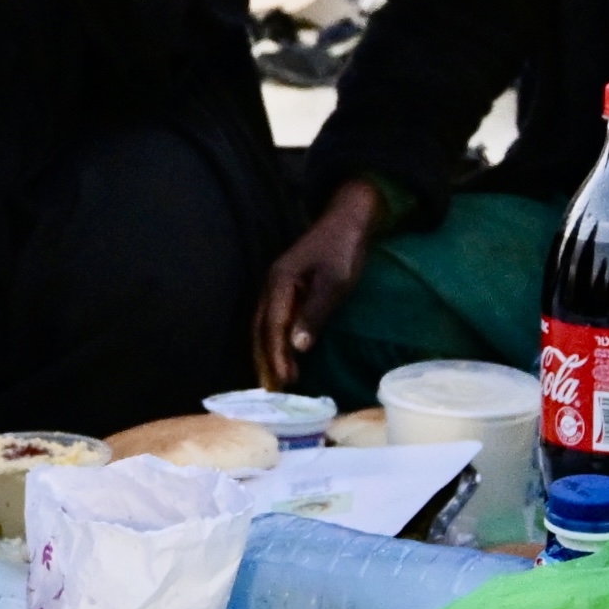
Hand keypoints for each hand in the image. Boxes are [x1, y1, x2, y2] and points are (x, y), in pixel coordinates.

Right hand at [254, 183, 380, 388]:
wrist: (348, 219)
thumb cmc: (343, 249)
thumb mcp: (334, 283)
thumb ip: (315, 314)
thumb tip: (297, 347)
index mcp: (279, 283)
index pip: (272, 327)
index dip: (275, 355)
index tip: (282, 380)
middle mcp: (272, 285)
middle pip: (260, 328)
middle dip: (265, 359)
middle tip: (273, 389)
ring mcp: (278, 285)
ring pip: (264, 325)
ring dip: (268, 352)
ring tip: (277, 379)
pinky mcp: (288, 287)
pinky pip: (275, 319)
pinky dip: (275, 340)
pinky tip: (284, 353)